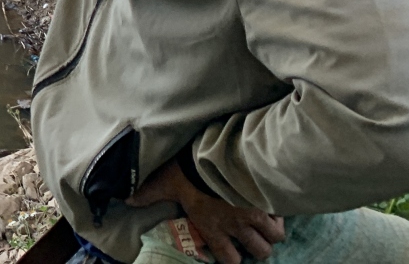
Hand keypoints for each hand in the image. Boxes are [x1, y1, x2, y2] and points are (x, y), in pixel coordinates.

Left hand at [128, 161, 285, 263]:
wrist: (219, 155)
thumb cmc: (189, 172)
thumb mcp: (164, 184)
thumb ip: (148, 194)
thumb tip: (125, 199)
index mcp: (214, 227)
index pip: (230, 259)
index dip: (233, 257)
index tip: (233, 249)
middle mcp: (238, 227)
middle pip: (260, 252)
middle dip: (259, 246)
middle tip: (252, 235)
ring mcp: (257, 215)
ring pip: (274, 238)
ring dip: (271, 232)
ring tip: (265, 222)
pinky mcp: (270, 201)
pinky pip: (283, 217)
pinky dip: (280, 214)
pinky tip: (273, 206)